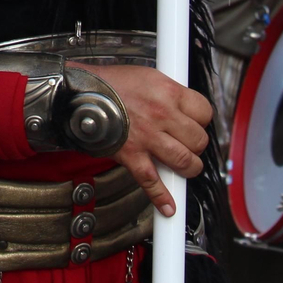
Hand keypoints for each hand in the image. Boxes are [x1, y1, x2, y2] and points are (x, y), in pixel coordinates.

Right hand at [75, 63, 211, 218]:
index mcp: (167, 92)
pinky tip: (169, 207)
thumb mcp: (146, 76)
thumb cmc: (109, 83)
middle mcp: (161, 115)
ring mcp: (147, 138)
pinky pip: (152, 181)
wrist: (78, 94)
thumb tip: (183, 107)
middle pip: (198, 139)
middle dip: (196, 144)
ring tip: (184, 167)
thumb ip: (168, 93)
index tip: (197, 122)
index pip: (204, 111)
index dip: (202, 118)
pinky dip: (162, 197)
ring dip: (189, 168)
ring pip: (184, 161)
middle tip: (188, 143)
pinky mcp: (132, 156)